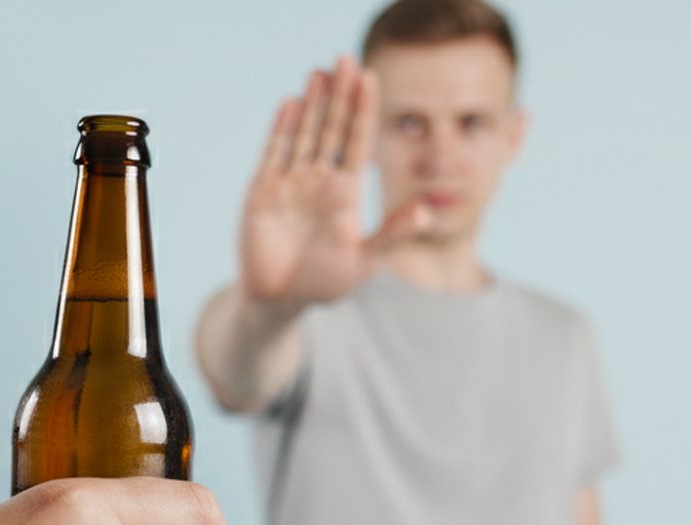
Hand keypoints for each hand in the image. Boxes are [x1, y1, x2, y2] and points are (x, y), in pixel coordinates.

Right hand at [240, 55, 430, 308]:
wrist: (279, 300)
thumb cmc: (324, 284)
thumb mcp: (365, 260)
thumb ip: (392, 234)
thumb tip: (427, 213)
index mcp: (345, 192)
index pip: (357, 140)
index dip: (363, 110)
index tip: (370, 78)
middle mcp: (319, 181)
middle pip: (331, 128)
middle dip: (338, 95)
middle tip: (346, 58)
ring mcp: (290, 183)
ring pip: (304, 134)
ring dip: (311, 103)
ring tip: (320, 71)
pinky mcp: (263, 192)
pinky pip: (274, 153)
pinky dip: (282, 129)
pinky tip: (291, 103)